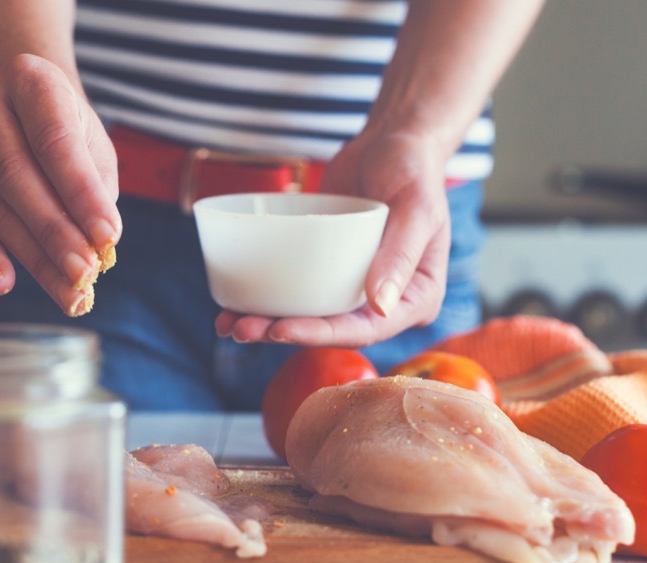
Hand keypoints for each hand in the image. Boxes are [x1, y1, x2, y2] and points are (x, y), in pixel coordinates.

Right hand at [0, 54, 120, 316]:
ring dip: (31, 254)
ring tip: (65, 290)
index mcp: (29, 80)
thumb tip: (98, 245)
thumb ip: (95, 187)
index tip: (107, 237)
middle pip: (16, 176)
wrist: (19, 101)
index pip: (55, 141)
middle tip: (84, 273)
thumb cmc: (65, 125)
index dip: (81, 193)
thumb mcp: (91, 141)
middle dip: (54, 232)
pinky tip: (4, 283)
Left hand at [215, 130, 451, 346]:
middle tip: (244, 329)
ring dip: (268, 323)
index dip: (323, 334)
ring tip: (230, 324)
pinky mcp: (327, 270)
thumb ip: (400, 255)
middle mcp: (384, 302)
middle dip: (285, 333)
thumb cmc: (413, 171)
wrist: (389, 144)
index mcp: (415, 300)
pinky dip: (267, 297)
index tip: (282, 330)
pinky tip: (233, 304)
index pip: (366, 329)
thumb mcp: (417, 208)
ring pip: (309, 315)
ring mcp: (353, 288)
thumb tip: (380, 305)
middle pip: (331, 329)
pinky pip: (298, 289)